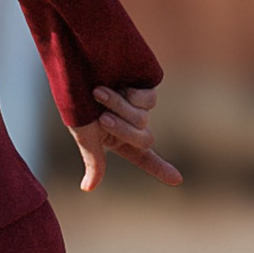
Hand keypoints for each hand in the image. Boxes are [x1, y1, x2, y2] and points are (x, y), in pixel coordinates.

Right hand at [67, 83, 182, 194]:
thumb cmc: (75, 101)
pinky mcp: (144, 83)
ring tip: (99, 91)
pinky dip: (131, 95)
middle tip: (103, 118)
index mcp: (115, 136)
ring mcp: (137, 101)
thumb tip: (88, 189)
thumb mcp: (85, 134)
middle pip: (144, 140)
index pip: (142, 156)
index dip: (160, 168)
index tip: (178, 180)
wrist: (75, 64)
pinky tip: (118, 81)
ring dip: (121, 108)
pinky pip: (149, 100)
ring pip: (144, 119)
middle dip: (124, 131)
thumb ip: (95, 161)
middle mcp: (129, 119)